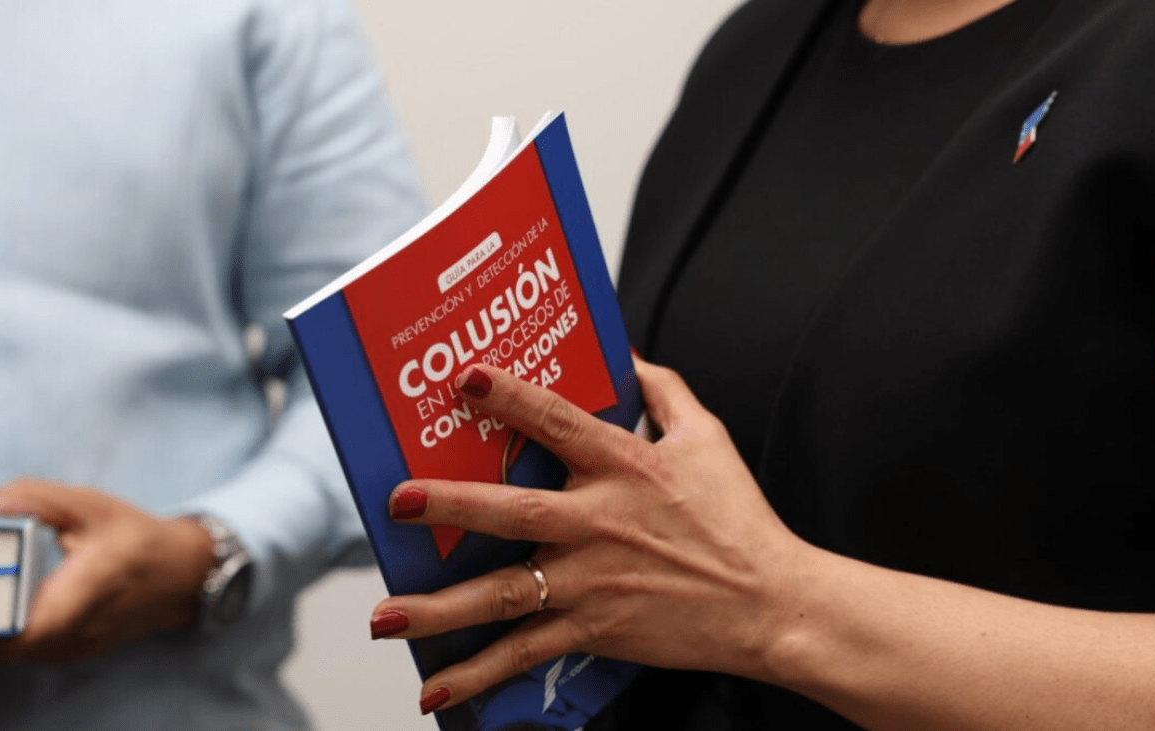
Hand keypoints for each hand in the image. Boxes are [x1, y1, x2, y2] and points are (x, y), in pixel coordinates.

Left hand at [0, 478, 215, 664]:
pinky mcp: (65, 652)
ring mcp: (71, 649)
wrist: (184, 575)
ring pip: (1, 655)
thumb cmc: (139, 538)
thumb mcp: (91, 506)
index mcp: (86, 592)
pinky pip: (14, 652)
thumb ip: (34, 497)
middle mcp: (77, 632)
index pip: (19, 627)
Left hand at [371, 358, 812, 713]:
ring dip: (440, 608)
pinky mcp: (595, 629)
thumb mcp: (708, 438)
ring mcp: (592, 581)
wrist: (771, 604)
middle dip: (451, 505)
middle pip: (513, 511)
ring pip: (503, 594)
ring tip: (384, 616)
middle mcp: (599, 522)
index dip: (512, 397)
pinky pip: (526, 653)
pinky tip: (434, 689)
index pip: (559, 421)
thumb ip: (665, 390)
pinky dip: (479, 674)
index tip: (466, 380)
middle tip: (397, 502)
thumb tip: (627, 353)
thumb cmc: (739, 519)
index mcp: (625, 465)